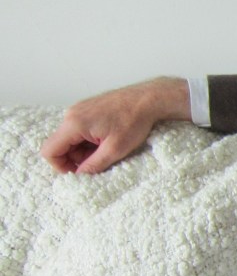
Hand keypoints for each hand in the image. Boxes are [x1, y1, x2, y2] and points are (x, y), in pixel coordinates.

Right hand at [40, 77, 190, 173]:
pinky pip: (79, 129)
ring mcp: (79, 109)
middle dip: (76, 158)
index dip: (60, 166)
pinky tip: (107, 140)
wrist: (148, 99)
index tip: (78, 173)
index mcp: (74, 123)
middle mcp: (71, 114)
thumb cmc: (134, 121)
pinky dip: (89, 140)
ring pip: (70, 138)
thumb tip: (80, 176)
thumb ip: (94, 165)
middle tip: (99, 161)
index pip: (50, 151)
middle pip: (60, 145)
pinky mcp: (88, 109)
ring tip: (107, 149)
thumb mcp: (115, 149)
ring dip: (84, 149)